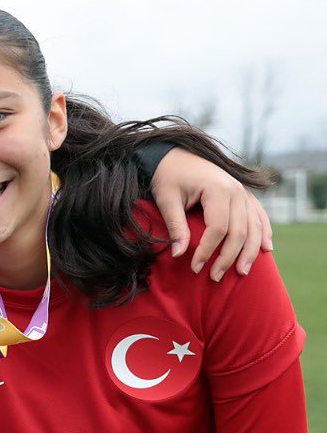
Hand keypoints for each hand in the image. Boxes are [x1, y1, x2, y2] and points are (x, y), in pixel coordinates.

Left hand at [150, 149, 272, 280]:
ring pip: (254, 226)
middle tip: (216, 277)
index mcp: (218, 189)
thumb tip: (179, 255)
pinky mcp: (244, 194)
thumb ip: (175, 226)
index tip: (195, 268)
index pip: (218, 228)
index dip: (208, 250)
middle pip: (240, 231)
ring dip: (250, 251)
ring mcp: (243, 191)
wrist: (175, 155)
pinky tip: (267, 249)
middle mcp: (236, 190)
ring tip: (242, 272)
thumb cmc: (168, 176)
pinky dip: (264, 232)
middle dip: (228, 257)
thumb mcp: (166, 199)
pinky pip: (259, 215)